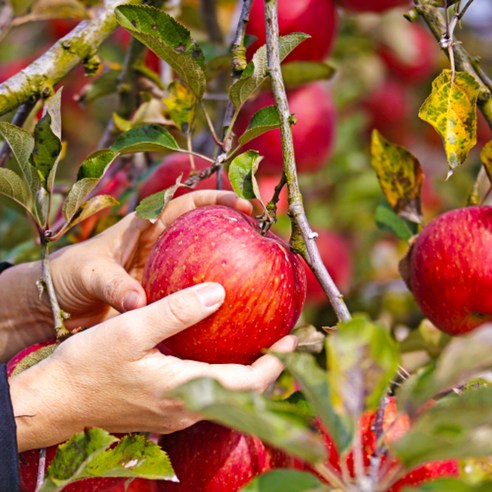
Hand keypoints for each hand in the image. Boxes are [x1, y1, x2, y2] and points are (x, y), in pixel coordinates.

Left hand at [0, 190, 251, 360]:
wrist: (52, 305)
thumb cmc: (67, 277)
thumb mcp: (88, 274)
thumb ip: (113, 285)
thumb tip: (139, 303)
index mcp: (144, 228)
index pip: (187, 205)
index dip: (217, 200)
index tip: (244, 206)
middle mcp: (160, 249)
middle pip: (205, 232)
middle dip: (234, 229)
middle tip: (265, 236)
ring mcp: (164, 275)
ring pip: (203, 266)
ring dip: (227, 268)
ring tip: (260, 275)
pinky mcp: (162, 300)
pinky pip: (189, 298)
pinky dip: (207, 303)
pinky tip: (228, 315)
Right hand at [10, 283, 296, 451]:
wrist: (56, 400)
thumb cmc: (88, 365)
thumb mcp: (131, 329)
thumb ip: (176, 311)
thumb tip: (220, 292)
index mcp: (185, 391)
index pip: (249, 384)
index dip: (276, 363)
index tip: (293, 339)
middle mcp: (187, 409)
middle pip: (244, 393)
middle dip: (269, 367)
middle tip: (284, 338)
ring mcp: (176, 413)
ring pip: (227, 394)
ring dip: (249, 370)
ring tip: (261, 341)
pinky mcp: (165, 408)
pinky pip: (208, 391)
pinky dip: (225, 371)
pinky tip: (222, 350)